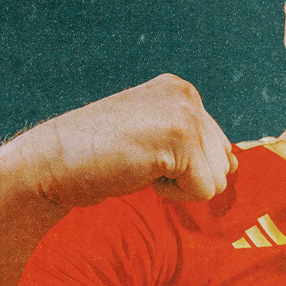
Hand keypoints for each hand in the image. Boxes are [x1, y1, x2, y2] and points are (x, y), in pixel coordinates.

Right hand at [10, 74, 236, 207]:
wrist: (50, 164)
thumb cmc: (97, 159)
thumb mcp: (155, 145)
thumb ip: (195, 148)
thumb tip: (235, 165)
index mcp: (181, 91)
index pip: (218, 148)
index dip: (184, 167)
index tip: (143, 155)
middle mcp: (186, 94)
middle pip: (223, 164)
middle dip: (185, 177)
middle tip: (140, 162)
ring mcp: (184, 113)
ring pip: (217, 179)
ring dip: (179, 186)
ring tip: (139, 166)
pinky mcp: (179, 137)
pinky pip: (203, 190)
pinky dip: (172, 194)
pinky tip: (139, 173)